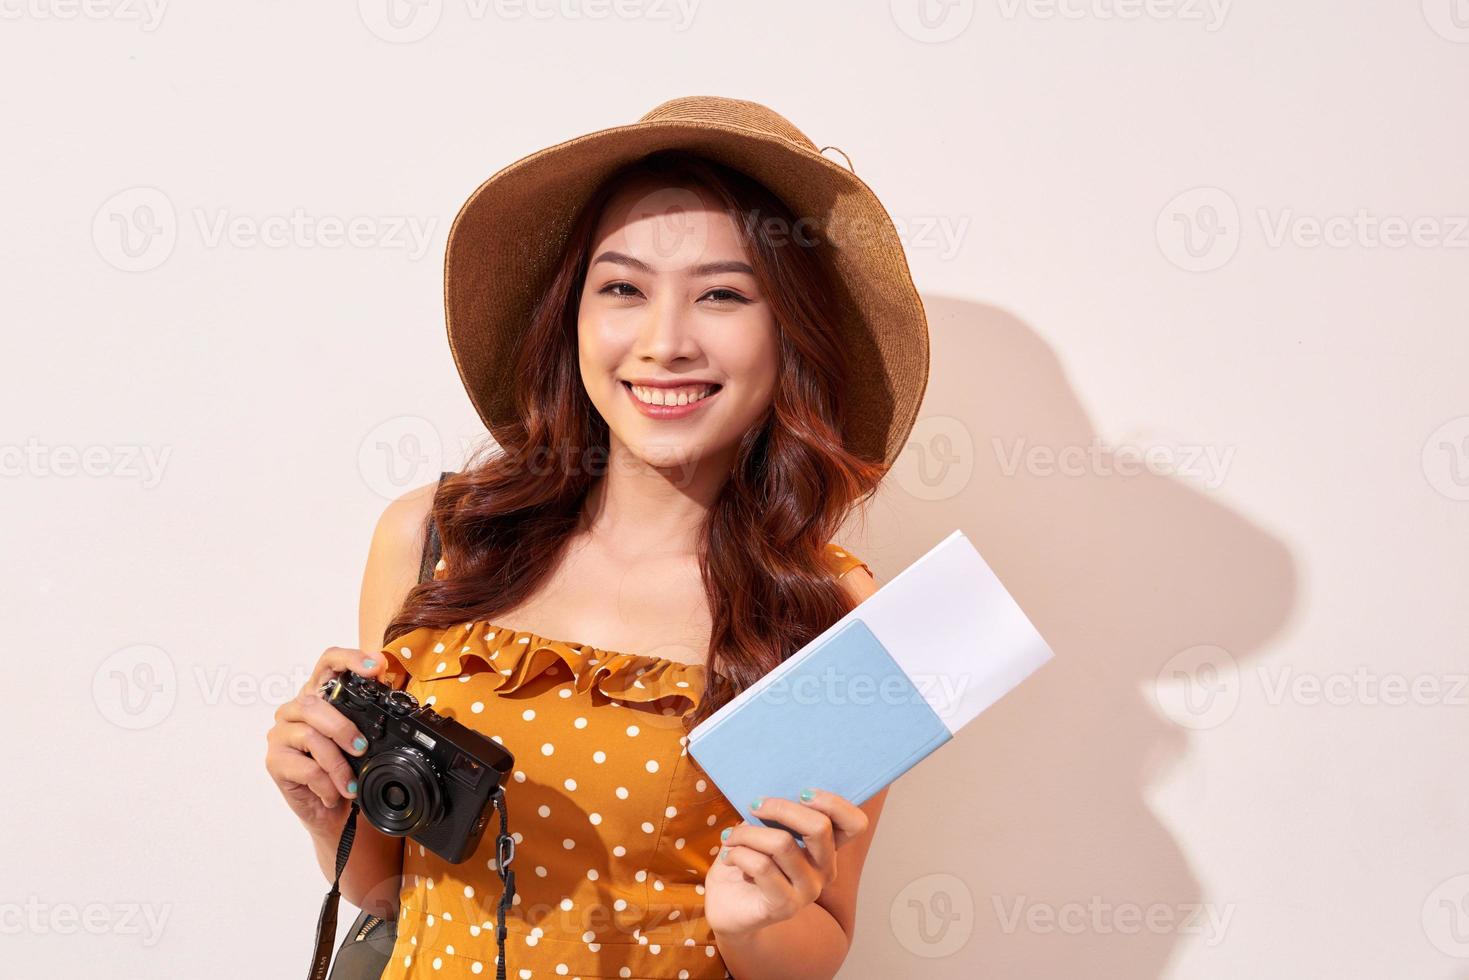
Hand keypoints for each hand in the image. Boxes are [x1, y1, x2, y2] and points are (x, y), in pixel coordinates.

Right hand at [263, 646, 390, 835]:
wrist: (331, 810)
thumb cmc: (346, 769)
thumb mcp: (362, 739)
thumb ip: (369, 714)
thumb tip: (390, 688)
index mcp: (318, 695)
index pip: (328, 662)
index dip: (350, 658)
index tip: (376, 667)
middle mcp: (294, 709)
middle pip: (313, 703)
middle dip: (343, 728)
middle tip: (362, 748)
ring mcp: (280, 734)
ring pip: (309, 736)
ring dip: (337, 763)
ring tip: (350, 783)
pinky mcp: (274, 761)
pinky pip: (305, 768)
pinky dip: (326, 784)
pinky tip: (334, 793)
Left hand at [704, 788, 869, 939]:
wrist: (727, 906)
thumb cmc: (747, 860)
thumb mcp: (763, 828)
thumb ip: (776, 814)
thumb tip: (771, 793)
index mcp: (826, 848)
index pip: (854, 824)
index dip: (833, 803)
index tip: (800, 793)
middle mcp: (825, 870)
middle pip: (819, 827)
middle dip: (781, 808)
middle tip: (754, 806)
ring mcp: (808, 890)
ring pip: (782, 844)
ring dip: (748, 833)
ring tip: (730, 837)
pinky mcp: (786, 906)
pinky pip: (762, 865)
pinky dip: (739, 853)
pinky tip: (729, 857)